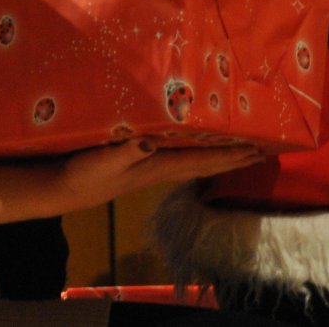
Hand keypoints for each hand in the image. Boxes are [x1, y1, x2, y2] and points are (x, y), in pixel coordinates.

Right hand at [56, 139, 264, 212]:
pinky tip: (198, 143)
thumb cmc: (86, 174)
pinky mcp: (141, 160)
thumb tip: (153, 140)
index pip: (203, 160)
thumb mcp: (105, 160)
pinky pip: (180, 153)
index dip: (231, 155)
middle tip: (264, 150)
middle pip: (207, 162)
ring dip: (220, 153)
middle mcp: (162, 167)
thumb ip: (129, 150)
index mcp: (160, 166)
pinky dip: (197, 147)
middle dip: (235, 157)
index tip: (258, 150)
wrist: (64, 189)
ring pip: (196, 159)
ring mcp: (153, 166)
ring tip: (242, 147)